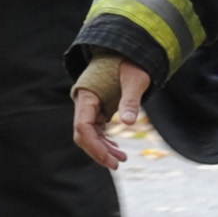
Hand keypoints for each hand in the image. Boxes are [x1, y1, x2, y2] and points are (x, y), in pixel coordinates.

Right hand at [70, 56, 152, 170]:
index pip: (82, 127)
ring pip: (90, 135)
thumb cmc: (131, 63)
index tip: (110, 159)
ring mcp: (90, 108)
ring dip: (103, 149)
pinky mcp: (98, 110)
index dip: (94, 146)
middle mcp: (84, 103)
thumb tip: (130, 123)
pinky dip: (106, 142)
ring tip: (121, 160)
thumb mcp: (135, 79)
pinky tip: (118, 151)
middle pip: (84, 135)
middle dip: (98, 152)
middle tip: (117, 164)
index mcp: (87, 96)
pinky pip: (97, 131)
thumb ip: (131, 99)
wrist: (127, 52)